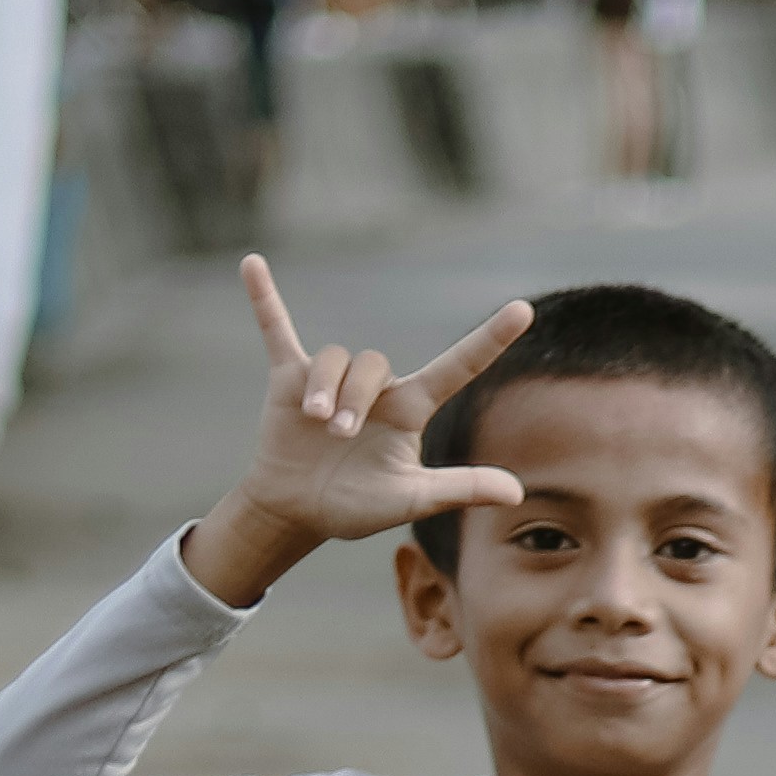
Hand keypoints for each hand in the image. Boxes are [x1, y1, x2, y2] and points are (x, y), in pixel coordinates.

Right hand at [221, 256, 530, 558]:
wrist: (297, 511)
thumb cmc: (356, 507)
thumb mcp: (410, 500)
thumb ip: (460, 488)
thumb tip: (516, 492)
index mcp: (410, 409)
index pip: (458, 367)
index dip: (490, 339)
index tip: (523, 310)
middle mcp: (376, 388)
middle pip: (372, 364)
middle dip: (354, 397)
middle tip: (339, 434)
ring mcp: (330, 380)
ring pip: (334, 358)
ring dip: (325, 388)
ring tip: (315, 422)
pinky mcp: (288, 379)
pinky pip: (277, 330)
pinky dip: (264, 300)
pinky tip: (251, 264)